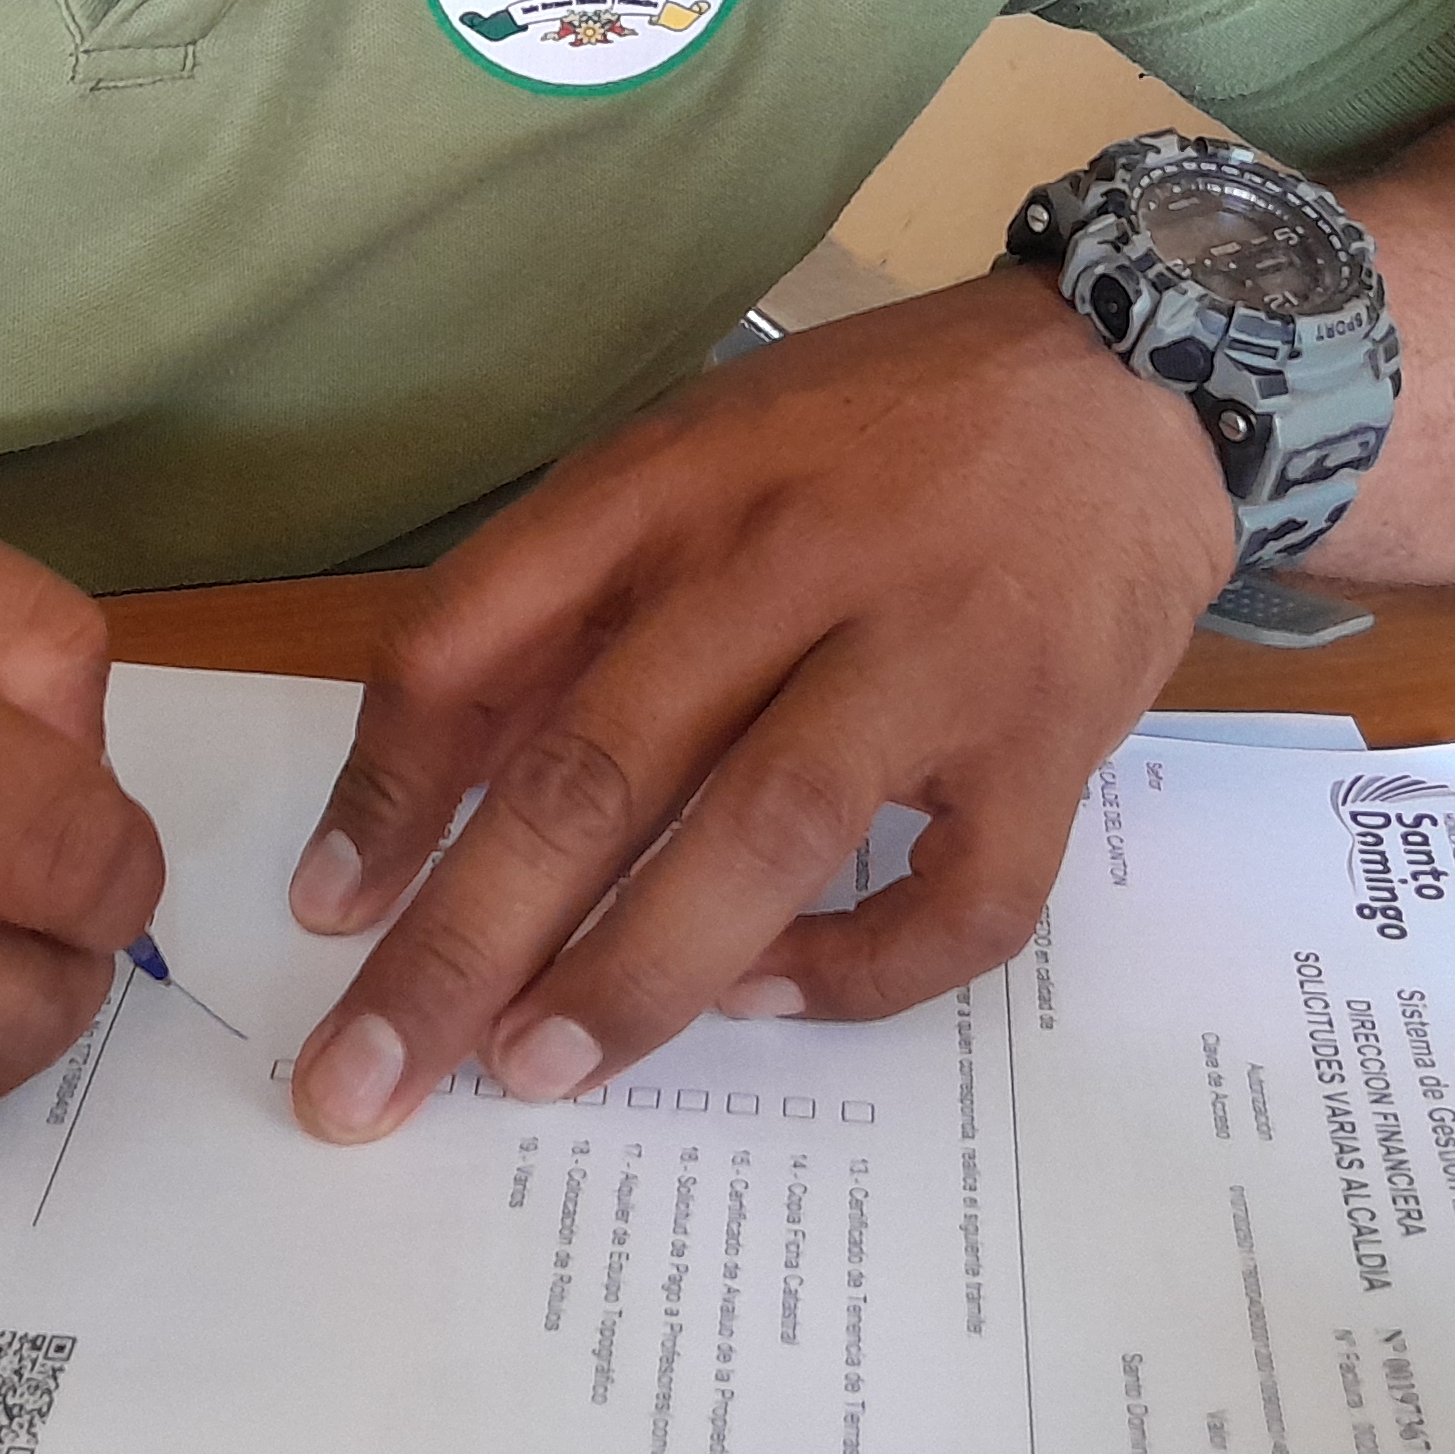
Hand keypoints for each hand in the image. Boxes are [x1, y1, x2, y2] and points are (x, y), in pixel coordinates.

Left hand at [283, 273, 1228, 1140]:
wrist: (1127, 375)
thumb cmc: (876, 433)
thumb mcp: (697, 453)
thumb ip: (564, 601)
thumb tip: (420, 790)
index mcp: (676, 479)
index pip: (482, 629)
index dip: (385, 782)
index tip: (326, 911)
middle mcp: (792, 560)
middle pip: (598, 763)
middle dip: (464, 938)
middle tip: (367, 1078)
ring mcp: (932, 653)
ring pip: (762, 836)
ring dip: (634, 973)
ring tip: (534, 1071)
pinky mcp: (1051, 741)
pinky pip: (955, 902)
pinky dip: (855, 974)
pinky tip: (767, 998)